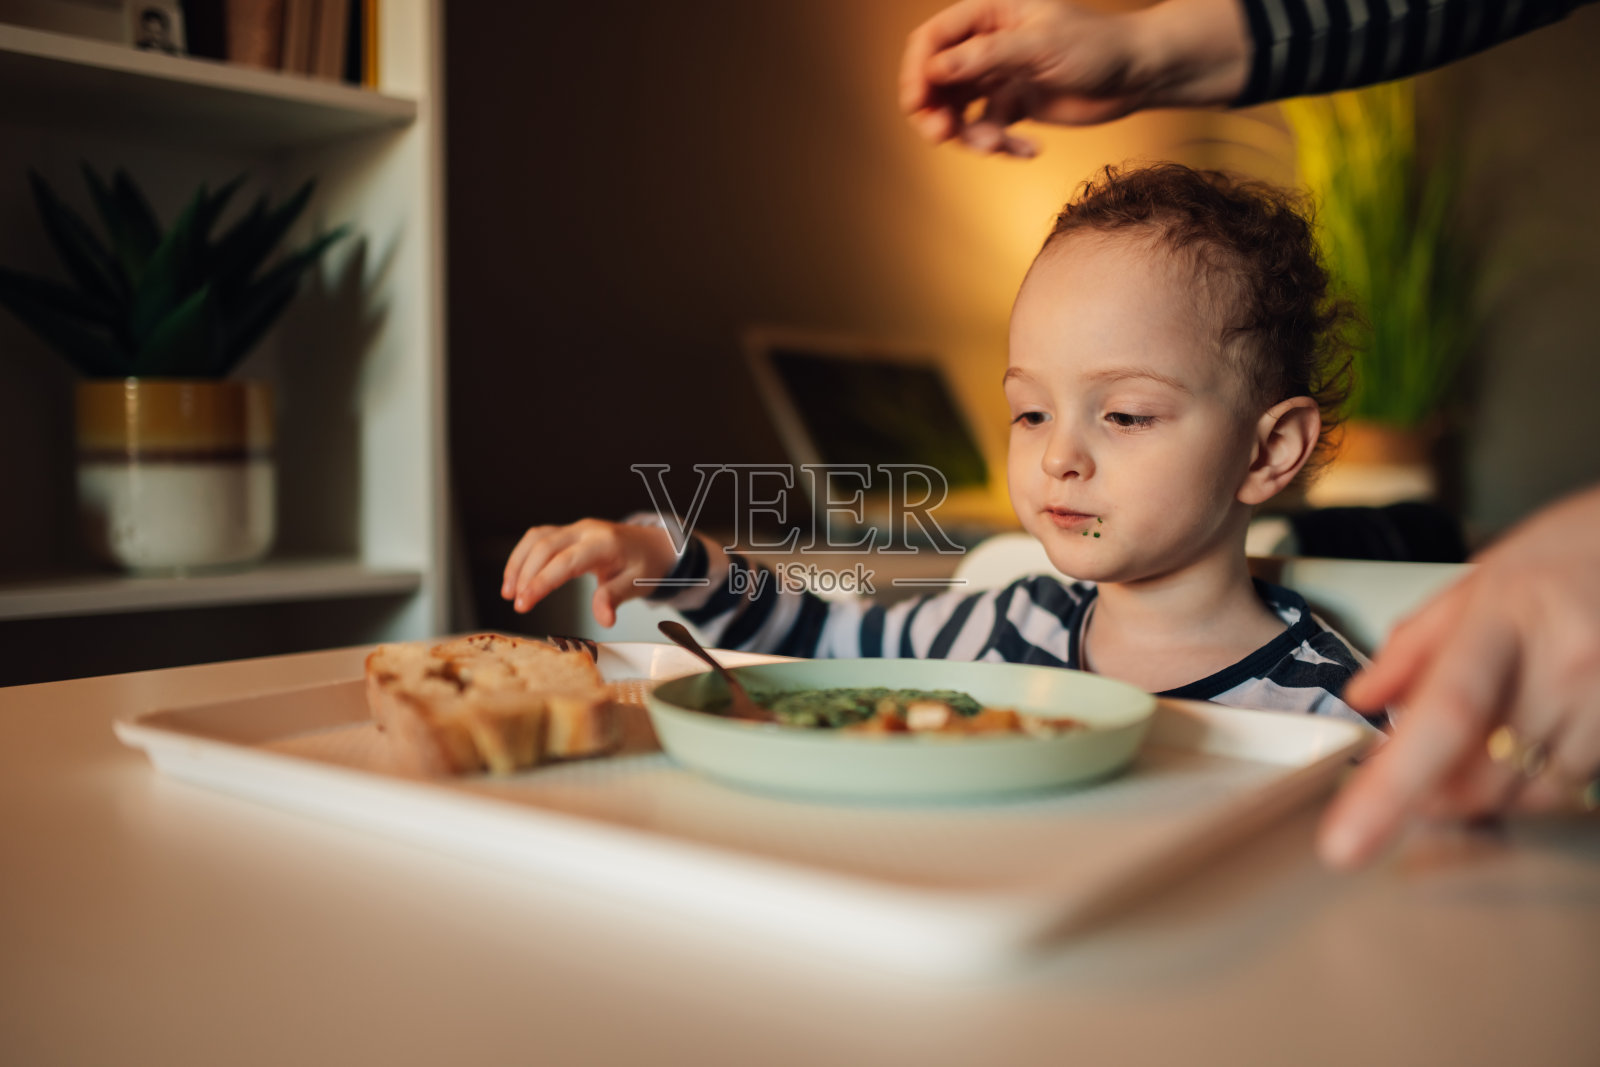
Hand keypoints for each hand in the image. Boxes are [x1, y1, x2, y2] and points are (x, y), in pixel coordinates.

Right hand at [501, 519, 678, 626]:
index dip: (541, 582)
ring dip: (518, 563)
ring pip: (537, 538)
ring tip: (508, 592)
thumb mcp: (637, 583)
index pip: (565, 561)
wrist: (655, 544)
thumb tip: (604, 619)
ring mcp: (575, 529)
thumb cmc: (646, 565)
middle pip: (545, 546)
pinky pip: (539, 538)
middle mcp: (586, 530)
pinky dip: (523, 556)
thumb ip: (615, 597)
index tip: (524, 603)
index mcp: (604, 543)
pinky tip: (515, 577)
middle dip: (525, 575)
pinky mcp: (568, 532)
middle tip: (517, 604)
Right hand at [898, 0, 1250, 155]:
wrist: (1139, 75)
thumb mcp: (1041, 46)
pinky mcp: (1014, 106)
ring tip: (996, 147)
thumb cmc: (1098, 46)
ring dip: (969, 135)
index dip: (917, 71)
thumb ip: (987, 55)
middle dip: (935, 110)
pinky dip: (1001, 145)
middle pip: (936, 79)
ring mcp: (999, 77)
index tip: (918, 104)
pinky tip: (1029, 150)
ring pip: (958, 111)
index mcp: (990, 15)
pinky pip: (988, 131)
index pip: (933, 39)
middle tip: (943, 135)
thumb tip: (937, 69)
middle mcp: (988, 45)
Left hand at [1321, 484, 1599, 868]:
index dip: (1393, 785)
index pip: (1443, 713)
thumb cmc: (1565, 557)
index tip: (1345, 842)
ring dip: (1495, 787)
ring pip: (1533, 794)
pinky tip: (1541, 733)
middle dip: (1435, 793)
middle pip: (1485, 775)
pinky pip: (1577, 786)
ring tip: (1498, 728)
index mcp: (1505, 615)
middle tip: (1415, 773)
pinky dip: (1543, 780)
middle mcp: (1566, 661)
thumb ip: (1416, 644)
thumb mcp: (1480, 581)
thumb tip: (1363, 700)